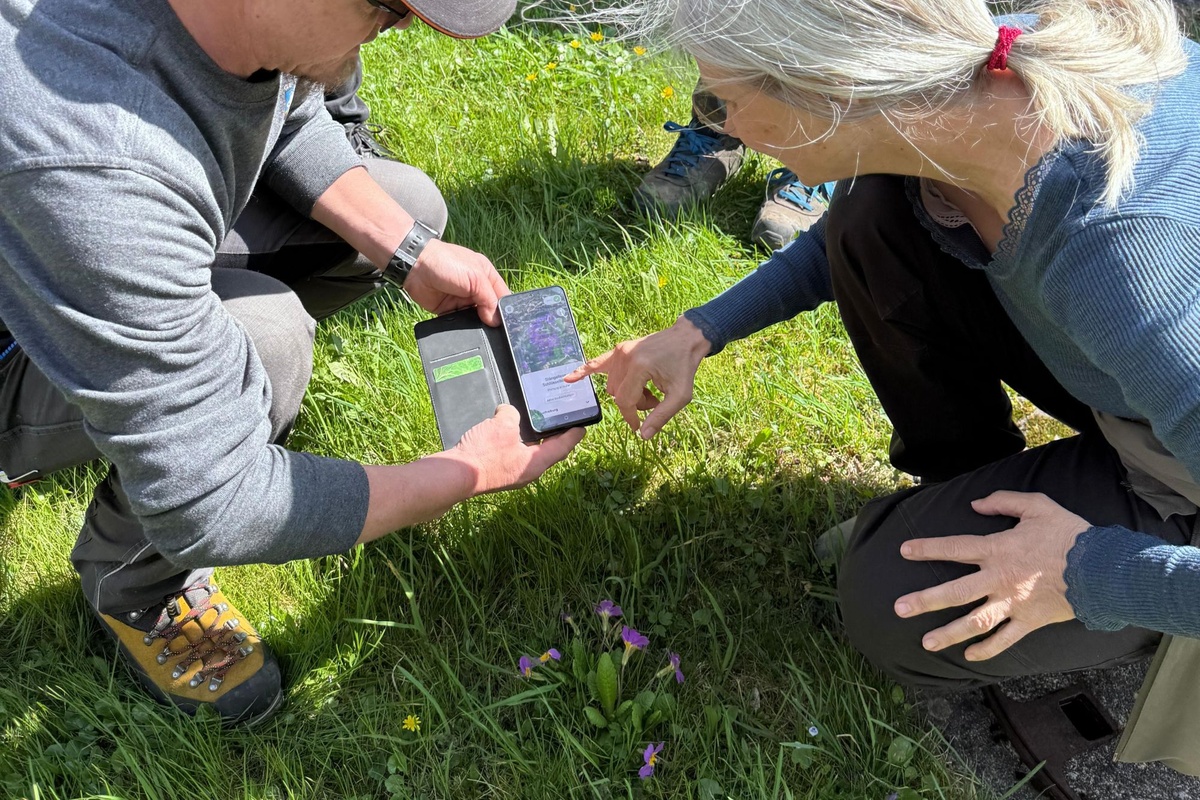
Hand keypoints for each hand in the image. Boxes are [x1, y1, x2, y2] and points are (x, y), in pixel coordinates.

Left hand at [403, 239, 509, 325]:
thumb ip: (489, 299)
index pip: (502, 296)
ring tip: (482, 333)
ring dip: (478, 325)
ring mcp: (462, 300)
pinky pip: (460, 323)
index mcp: (486, 276)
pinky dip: (463, 328)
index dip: (506, 310)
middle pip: (490, 310)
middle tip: (496, 332)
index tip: (509, 325)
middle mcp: (476, 289)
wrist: (415, 267)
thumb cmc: (446, 263)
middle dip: (492, 320)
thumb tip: (496, 321)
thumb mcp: (475, 277)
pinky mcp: (449, 310)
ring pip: (476, 319)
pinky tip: (467, 332)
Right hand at [451, 404, 584, 493]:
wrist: (456, 475)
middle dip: (554, 435)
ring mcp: (512, 474)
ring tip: (535, 421)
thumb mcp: (503, 426)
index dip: (574, 434)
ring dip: (533, 438)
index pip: (563, 447)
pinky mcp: (497, 472)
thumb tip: (508, 413)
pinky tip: (508, 429)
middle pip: (548, 451)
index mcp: (536, 463)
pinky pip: (512, 454)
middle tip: (560, 419)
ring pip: (529, 453)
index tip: (582, 425)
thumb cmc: (483, 454)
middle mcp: (528, 472)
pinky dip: (515, 442)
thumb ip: (512, 415)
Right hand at [565, 315, 711, 438]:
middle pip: (618, 394)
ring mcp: (620, 352)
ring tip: (649, 390)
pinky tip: (568, 378)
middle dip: (634, 404)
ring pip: (613, 386)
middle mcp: (625, 357)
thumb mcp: (680, 395)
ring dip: (627, 394)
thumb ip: (661, 416)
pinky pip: (597, 364)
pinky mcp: (619, 350)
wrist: (686, 339)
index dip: (631, 417)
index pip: (625, 401)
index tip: (639, 426)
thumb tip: (642, 436)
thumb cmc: (685, 367)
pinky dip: (583, 371)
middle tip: (655, 400)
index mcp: (640, 367)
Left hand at [894, 491, 1089, 660]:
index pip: (954, 548)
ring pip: (974, 622)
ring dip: (949, 634)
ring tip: (926, 644)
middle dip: (924, 601)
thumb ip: (1003, 502)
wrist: (1102, 567)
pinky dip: (987, 650)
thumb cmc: (1069, 534)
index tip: (904, 552)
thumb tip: (976, 504)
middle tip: (899, 609)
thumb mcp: (1037, 506)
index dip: (927, 548)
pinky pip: (1005, 640)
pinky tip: (969, 657)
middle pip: (955, 592)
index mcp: (997, 549)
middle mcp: (998, 579)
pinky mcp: (1030, 621)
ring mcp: (1013, 603)